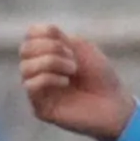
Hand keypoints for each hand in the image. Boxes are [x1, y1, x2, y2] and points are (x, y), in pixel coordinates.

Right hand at [16, 24, 135, 140]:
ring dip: (51, 62)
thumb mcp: (82, 48)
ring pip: (25, 67)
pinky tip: (66, 82)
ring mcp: (38, 90)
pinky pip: (30, 86)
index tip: (65, 40)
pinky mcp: (40, 108)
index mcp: (48, 53)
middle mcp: (39, 71)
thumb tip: (33, 36)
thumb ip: (57, 39)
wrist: (114, 104)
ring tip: (73, 69)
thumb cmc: (101, 76)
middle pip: (25, 49)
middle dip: (50, 48)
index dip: (44, 32)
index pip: (30, 35)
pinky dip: (48, 78)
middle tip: (72, 58)